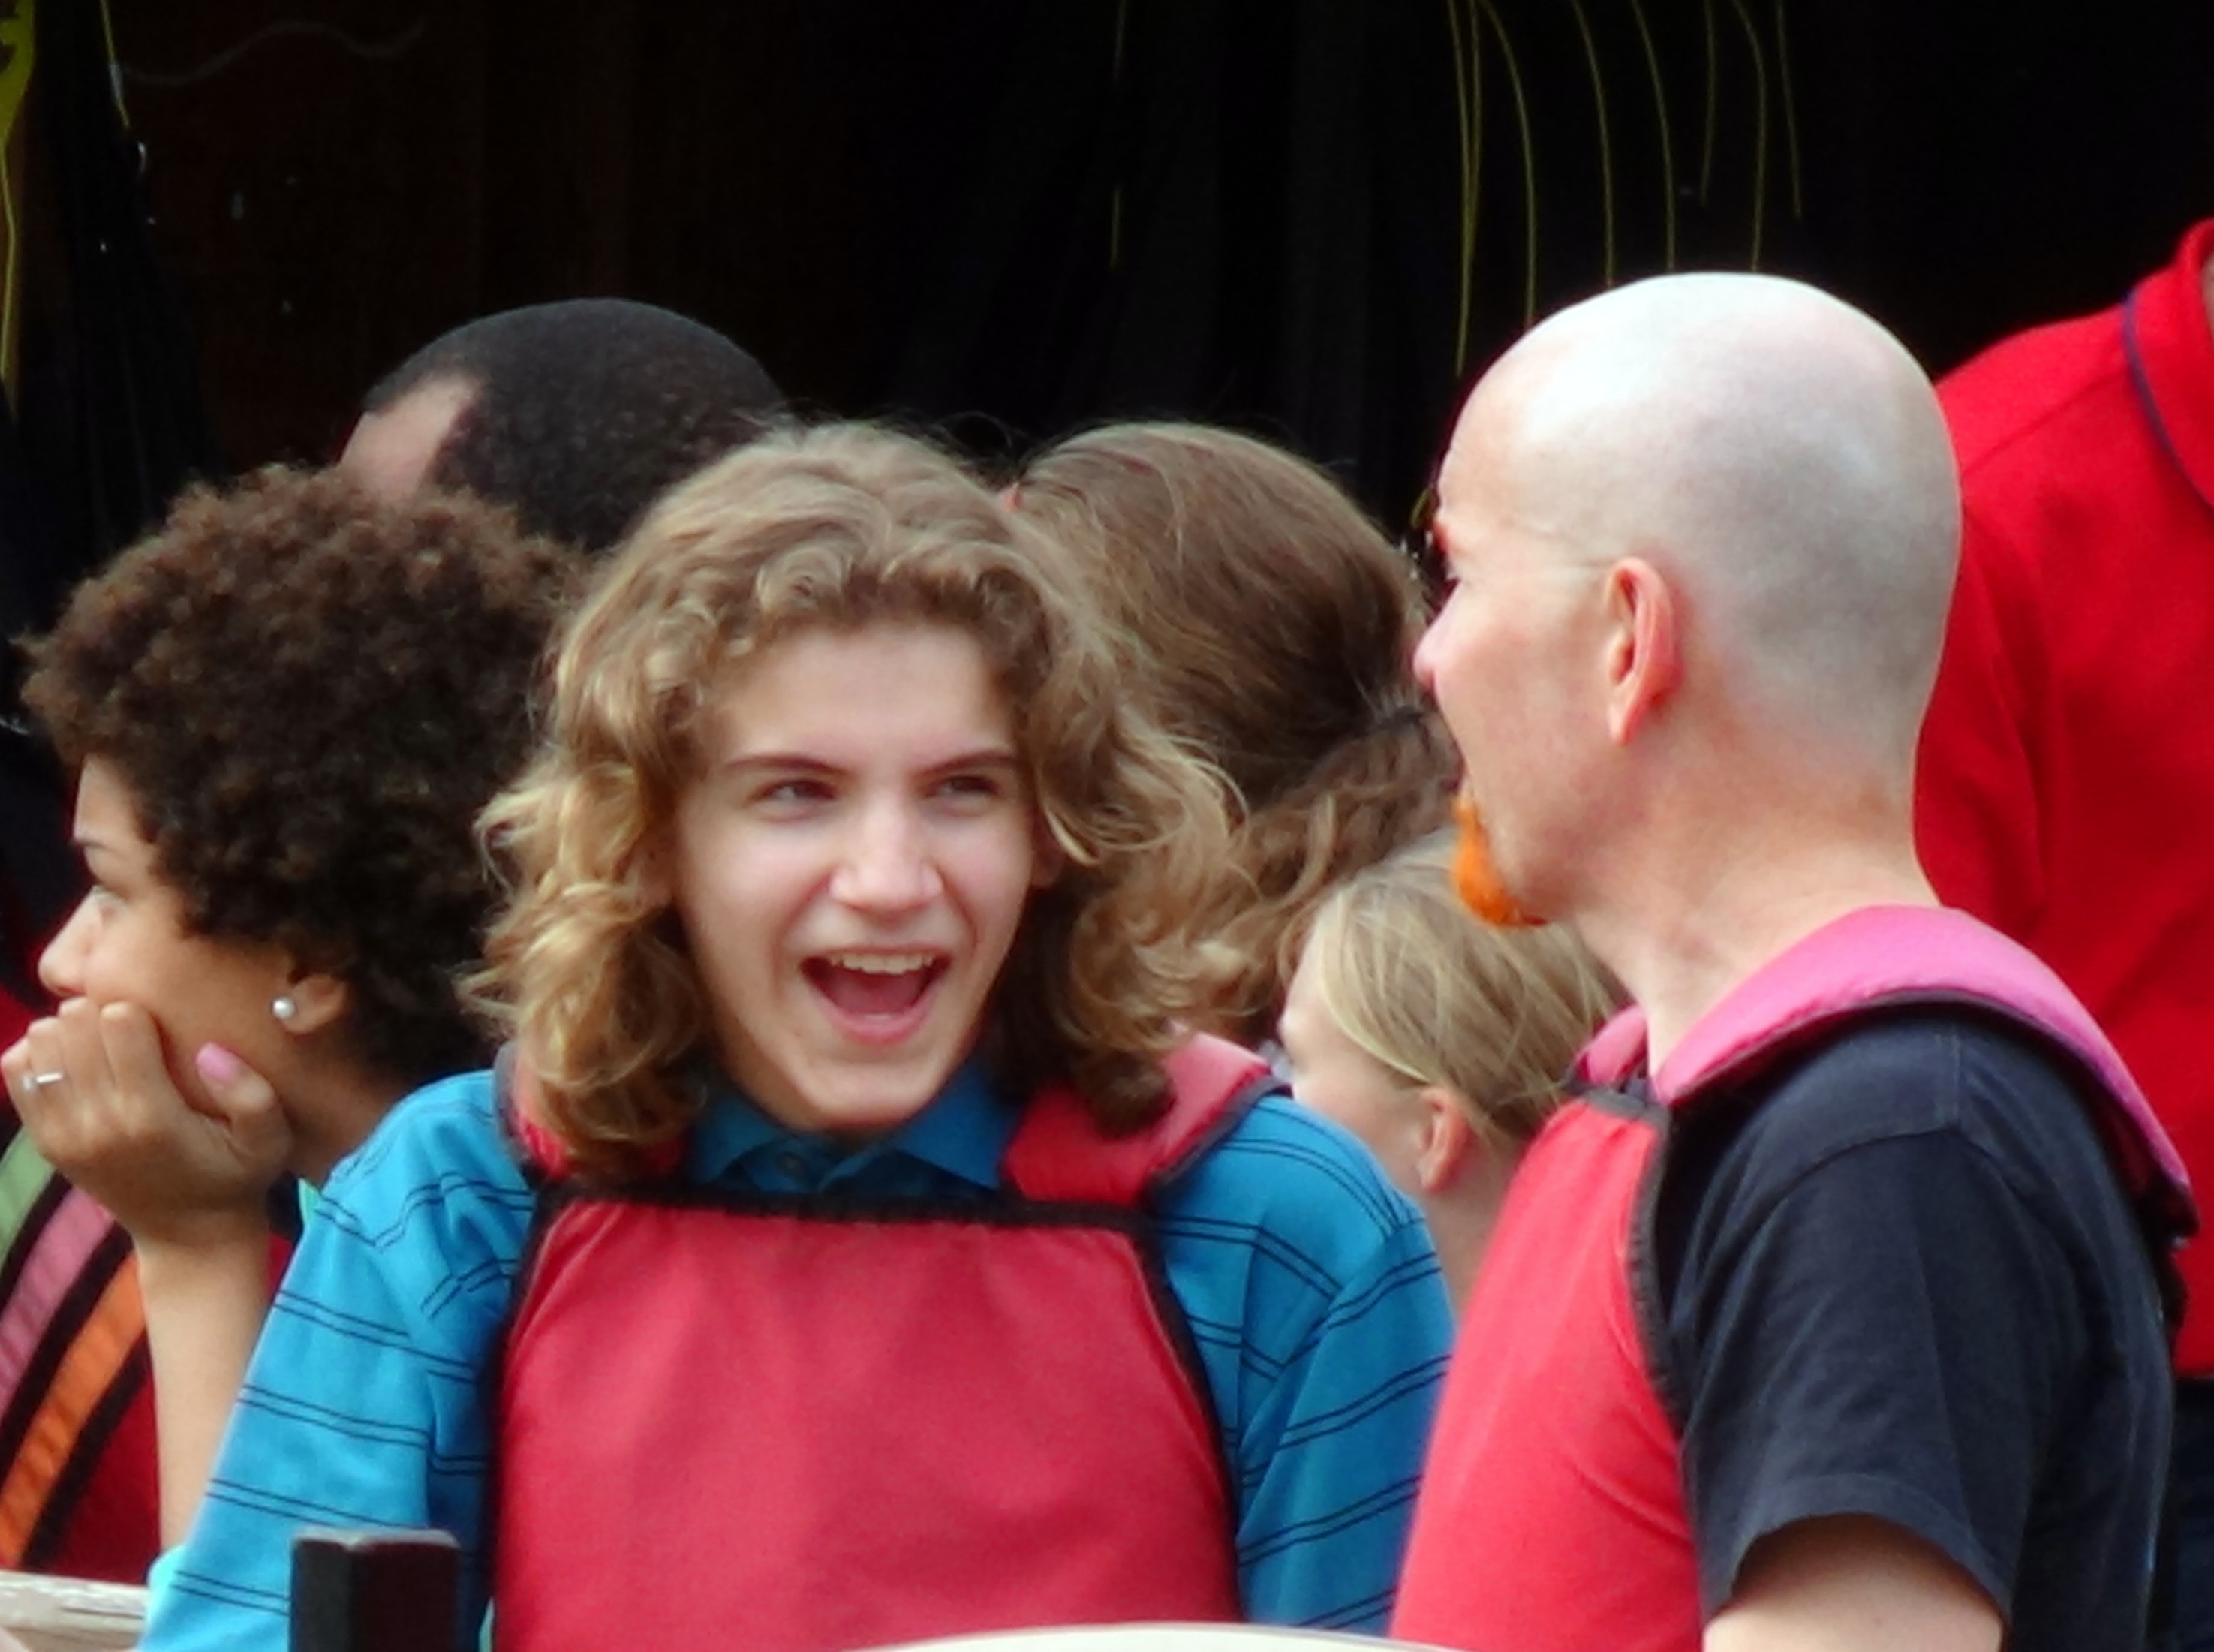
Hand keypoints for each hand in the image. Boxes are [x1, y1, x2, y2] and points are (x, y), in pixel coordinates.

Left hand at [2, 998, 292, 1249]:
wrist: (190, 1238)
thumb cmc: (236, 1178)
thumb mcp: (268, 1140)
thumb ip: (252, 1093)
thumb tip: (208, 1050)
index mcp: (150, 1116)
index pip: (118, 1021)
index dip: (140, 1010)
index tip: (159, 1027)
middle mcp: (98, 1124)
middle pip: (73, 1023)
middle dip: (101, 1013)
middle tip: (130, 1032)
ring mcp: (64, 1135)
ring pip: (41, 1041)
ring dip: (70, 1031)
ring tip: (103, 1046)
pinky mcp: (47, 1142)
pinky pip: (17, 1072)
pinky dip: (40, 1055)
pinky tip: (76, 1064)